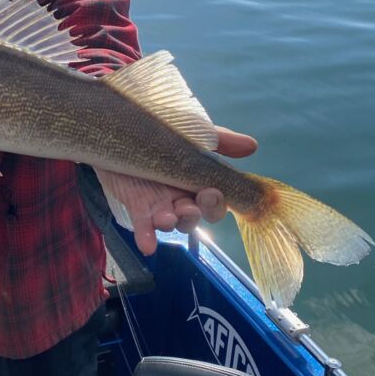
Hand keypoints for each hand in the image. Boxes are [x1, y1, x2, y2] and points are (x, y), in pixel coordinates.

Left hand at [131, 126, 258, 254]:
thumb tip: (251, 146)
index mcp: (199, 181)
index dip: (217, 203)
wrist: (123, 129)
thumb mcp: (193, 134)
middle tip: (189, 205)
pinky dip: (146, 237)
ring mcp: (160, 204)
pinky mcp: (137, 205)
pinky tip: (148, 246)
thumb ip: (221, 141)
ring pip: (172, 222)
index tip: (211, 191)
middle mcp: (182, 197)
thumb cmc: (164, 132)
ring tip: (167, 219)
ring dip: (172, 223)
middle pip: (195, 216)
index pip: (217, 202)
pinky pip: (143, 226)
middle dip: (194, 214)